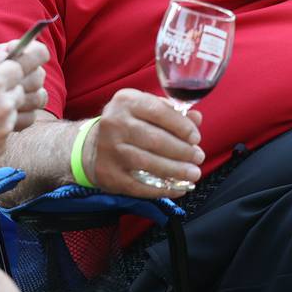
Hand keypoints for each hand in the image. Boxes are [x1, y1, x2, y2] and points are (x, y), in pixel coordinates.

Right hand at [0, 38, 49, 128]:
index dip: (33, 56)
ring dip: (15, 102)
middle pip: (31, 85)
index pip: (30, 62)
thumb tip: (12, 52)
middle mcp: (3, 104)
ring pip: (26, 108)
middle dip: (21, 80)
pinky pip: (13, 128)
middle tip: (6, 81)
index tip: (37, 54)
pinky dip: (2, 123)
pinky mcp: (1, 145)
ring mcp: (4, 127)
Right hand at [84, 88, 205, 198]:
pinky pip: (139, 185)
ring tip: (193, 173)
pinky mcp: (108, 173)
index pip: (159, 111)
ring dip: (175, 170)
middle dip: (182, 151)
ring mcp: (109, 150)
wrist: (92, 146)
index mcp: (126, 101)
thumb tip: (196, 118)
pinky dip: (161, 189)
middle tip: (199, 158)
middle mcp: (114, 123)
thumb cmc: (127, 125)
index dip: (181, 126)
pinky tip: (177, 189)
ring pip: (148, 163)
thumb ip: (171, 113)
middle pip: (155, 139)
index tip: (195, 138)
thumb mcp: (145, 110)